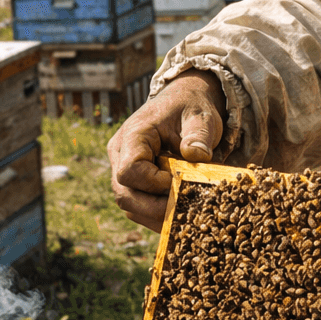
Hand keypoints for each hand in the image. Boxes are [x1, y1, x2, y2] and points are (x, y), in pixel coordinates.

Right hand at [107, 71, 226, 231]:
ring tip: (185, 214)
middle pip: (124, 195)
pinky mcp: (134, 182)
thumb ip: (199, 135)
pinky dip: (158, 216)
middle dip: (155, 208)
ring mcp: (124, 169)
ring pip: (130, 206)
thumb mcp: (200, 117)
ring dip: (156, 216)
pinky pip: (139, 207)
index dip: (154, 183)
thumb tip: (196, 156)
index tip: (179, 182)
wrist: (185, 103)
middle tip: (186, 209)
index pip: (130, 171)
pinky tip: (181, 215)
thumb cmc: (191, 108)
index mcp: (133, 135)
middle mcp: (120, 154)